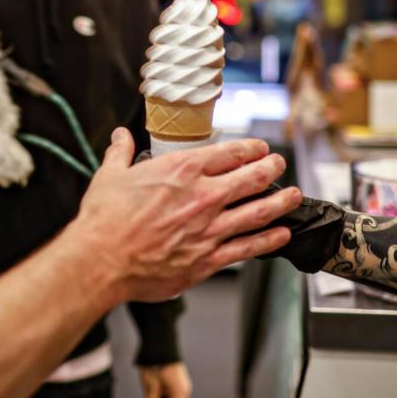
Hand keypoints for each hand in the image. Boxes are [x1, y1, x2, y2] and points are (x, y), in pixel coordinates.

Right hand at [71, 128, 299, 303]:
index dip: (250, 148)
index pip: (229, 153)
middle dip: (272, 168)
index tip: (259, 148)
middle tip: (280, 164)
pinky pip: (248, 247)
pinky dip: (269, 240)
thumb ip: (121, 153)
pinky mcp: (208, 259)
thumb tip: (120, 137)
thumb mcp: (110, 176)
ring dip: (281, 202)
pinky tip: (280, 234)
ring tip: (294, 196)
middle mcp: (203, 197)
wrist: (102, 260)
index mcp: (182, 171)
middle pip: (252, 178)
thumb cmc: (105, 220)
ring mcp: (209, 229)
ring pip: (258, 212)